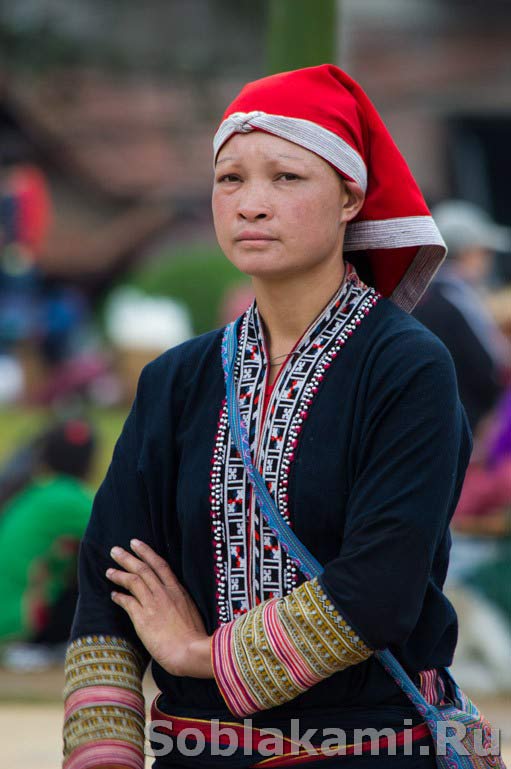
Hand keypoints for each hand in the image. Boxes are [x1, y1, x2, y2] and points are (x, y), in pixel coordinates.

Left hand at [106, 539, 211, 677]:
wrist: (191, 652)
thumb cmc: (194, 638)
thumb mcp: (192, 612)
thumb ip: (181, 603)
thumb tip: (174, 601)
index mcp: (178, 591)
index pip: (160, 565)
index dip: (146, 552)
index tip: (135, 543)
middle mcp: (165, 593)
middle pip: (143, 569)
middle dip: (128, 558)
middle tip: (114, 550)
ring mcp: (154, 604)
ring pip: (134, 581)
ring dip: (120, 574)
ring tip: (109, 570)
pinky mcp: (143, 618)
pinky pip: (127, 602)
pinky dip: (119, 597)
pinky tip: (113, 595)